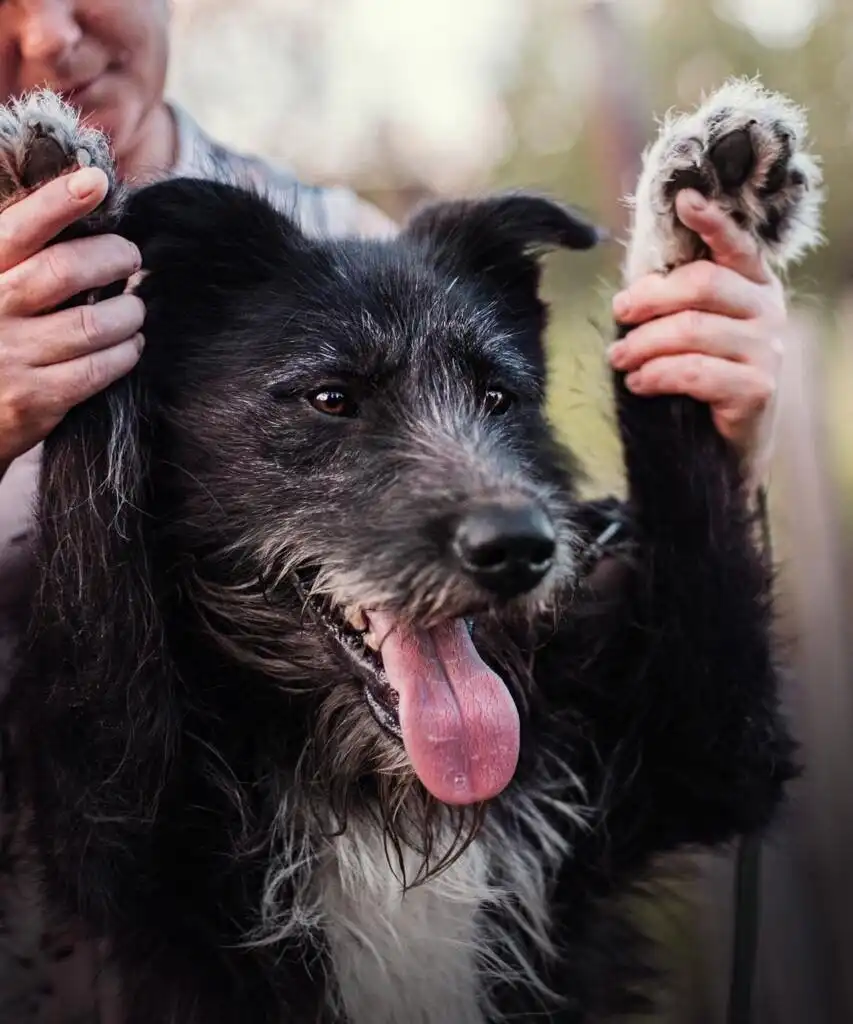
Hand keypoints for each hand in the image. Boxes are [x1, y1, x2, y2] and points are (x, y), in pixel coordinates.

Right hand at [0, 166, 143, 472]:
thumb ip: (24, 257)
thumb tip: (82, 203)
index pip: (19, 228)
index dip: (58, 201)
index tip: (96, 182)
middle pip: (66, 270)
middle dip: (113, 258)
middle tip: (132, 257)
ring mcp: (10, 356)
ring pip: (92, 324)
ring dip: (128, 312)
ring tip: (134, 308)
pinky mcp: (33, 398)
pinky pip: (97, 369)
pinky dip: (125, 354)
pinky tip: (130, 346)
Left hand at [608, 189, 785, 484]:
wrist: (728, 445)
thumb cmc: (702, 378)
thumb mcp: (691, 332)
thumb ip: (673, 304)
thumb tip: (628, 291)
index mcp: (754, 285)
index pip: (736, 244)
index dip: (712, 221)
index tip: (684, 200)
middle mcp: (768, 311)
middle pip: (702, 284)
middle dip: (650, 298)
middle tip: (619, 315)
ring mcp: (768, 350)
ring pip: (692, 330)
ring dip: (643, 344)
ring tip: (620, 359)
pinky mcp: (758, 388)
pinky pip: (695, 372)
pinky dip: (657, 376)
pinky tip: (638, 383)